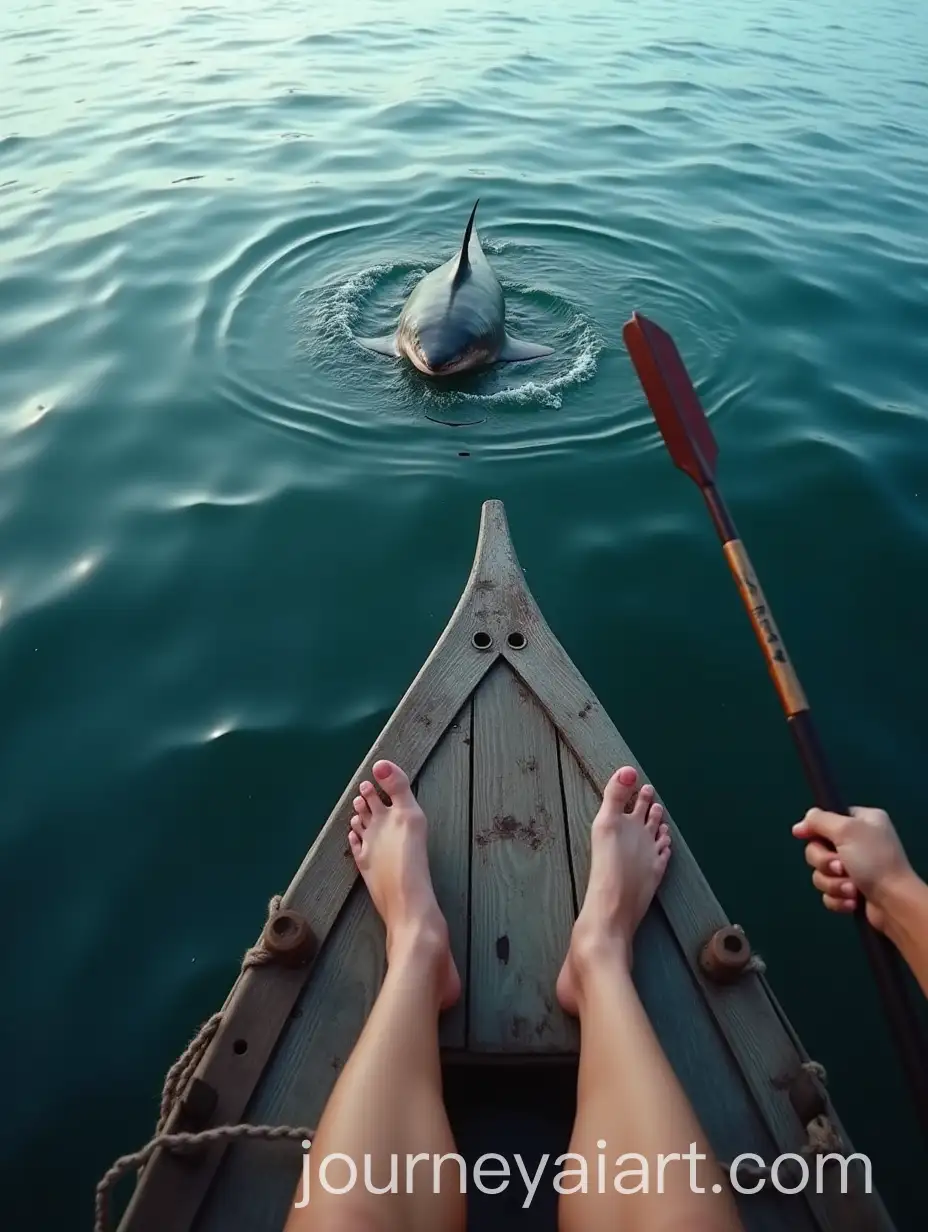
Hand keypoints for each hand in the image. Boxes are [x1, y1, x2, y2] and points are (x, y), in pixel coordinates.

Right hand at [792, 806, 913, 931]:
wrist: (894, 902)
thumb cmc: (873, 860)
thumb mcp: (846, 830)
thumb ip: (819, 820)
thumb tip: (799, 826)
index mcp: (862, 821)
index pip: (827, 818)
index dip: (814, 828)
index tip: (802, 835)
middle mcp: (858, 842)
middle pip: (818, 848)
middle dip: (825, 862)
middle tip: (841, 868)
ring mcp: (855, 868)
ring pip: (821, 873)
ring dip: (833, 883)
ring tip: (852, 889)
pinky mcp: (851, 891)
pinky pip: (828, 892)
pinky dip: (838, 897)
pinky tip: (853, 901)